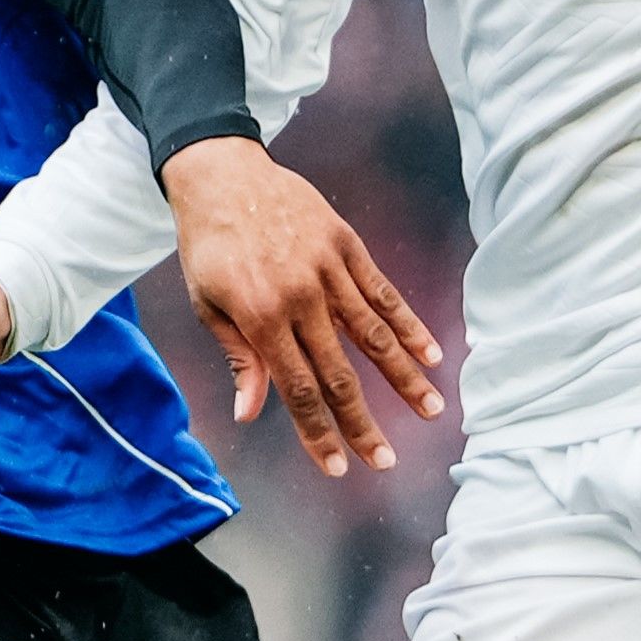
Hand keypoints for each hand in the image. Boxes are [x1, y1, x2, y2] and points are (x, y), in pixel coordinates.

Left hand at [159, 137, 447, 477]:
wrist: (221, 173)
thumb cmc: (208, 244)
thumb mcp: (208, 304)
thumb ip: (239, 358)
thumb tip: (250, 413)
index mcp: (261, 317)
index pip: (298, 389)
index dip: (319, 433)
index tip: (337, 468)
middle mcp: (300, 296)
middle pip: (340, 374)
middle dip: (363, 424)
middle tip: (385, 461)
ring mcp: (328, 270)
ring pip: (375, 335)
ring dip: (405, 378)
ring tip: (431, 411)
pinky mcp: (346, 245)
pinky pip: (384, 292)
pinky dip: (409, 324)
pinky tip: (432, 354)